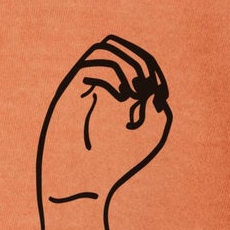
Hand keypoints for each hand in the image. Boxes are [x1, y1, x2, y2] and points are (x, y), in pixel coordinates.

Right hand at [35, 36, 171, 229]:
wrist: (83, 184)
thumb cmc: (116, 163)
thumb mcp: (152, 130)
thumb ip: (158, 99)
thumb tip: (152, 80)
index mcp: (113, 89)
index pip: (135, 58)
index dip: (153, 69)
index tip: (162, 96)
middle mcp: (95, 83)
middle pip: (118, 45)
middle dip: (140, 61)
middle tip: (147, 90)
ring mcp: (79, 87)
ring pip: (104, 48)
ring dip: (127, 64)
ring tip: (136, 93)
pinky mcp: (67, 93)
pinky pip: (92, 64)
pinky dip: (114, 75)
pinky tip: (122, 99)